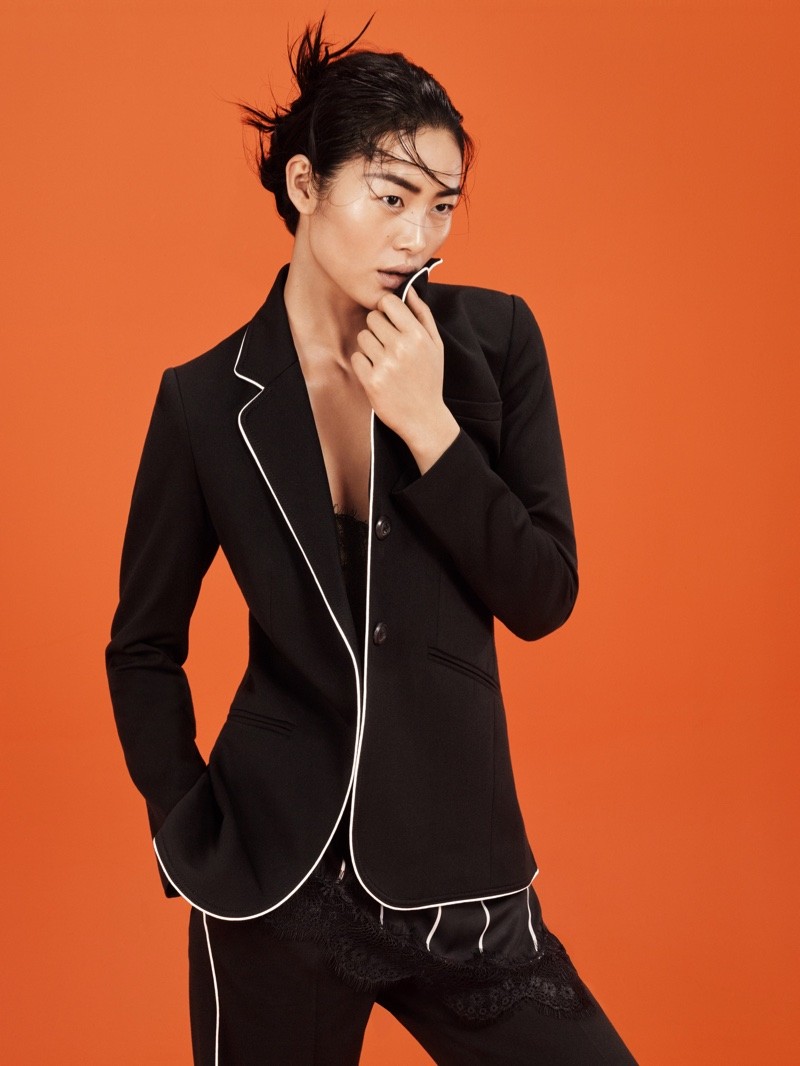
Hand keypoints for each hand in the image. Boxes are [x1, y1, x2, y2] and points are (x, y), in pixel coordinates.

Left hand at [351, 287, 457, 464]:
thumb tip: (410, 290)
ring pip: (362, 337)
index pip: (388, 302)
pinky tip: (376, 373)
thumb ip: (423, 316)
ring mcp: (385, 364)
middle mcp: (401, 347)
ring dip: (369, 347)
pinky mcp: (371, 381)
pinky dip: (363, 364)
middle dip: (377, 328)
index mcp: (417, 335)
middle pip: (372, 318)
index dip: (386, 309)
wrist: (424, 418)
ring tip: (383, 360)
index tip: (390, 321)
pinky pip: (356, 358)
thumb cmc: (430, 380)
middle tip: (387, 344)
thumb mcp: (436, 346)